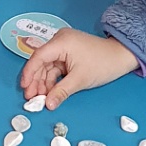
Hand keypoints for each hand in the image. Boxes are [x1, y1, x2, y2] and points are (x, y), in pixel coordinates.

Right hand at [21, 29, 139, 110]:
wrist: (121, 57)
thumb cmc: (103, 63)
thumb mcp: (80, 80)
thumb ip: (61, 92)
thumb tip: (48, 104)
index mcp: (61, 41)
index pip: (38, 57)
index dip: (29, 73)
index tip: (24, 87)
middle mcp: (59, 41)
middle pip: (41, 62)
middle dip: (36, 81)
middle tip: (31, 98)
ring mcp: (63, 46)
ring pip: (47, 66)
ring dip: (43, 82)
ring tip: (40, 98)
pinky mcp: (67, 53)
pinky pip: (54, 67)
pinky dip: (52, 79)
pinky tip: (49, 91)